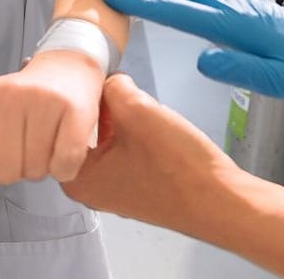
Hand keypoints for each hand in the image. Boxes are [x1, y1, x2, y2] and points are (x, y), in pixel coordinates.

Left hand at [0, 50, 103, 209]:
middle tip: (27, 147)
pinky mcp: (73, 110)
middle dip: (17, 171)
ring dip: (42, 168)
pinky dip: (64, 169)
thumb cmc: (24, 103)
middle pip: (3, 172)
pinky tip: (63, 148)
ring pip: (34, 171)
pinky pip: (63, 166)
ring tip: (46, 142)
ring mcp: (41, 100)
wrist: (66, 70)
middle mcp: (7, 96)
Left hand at [62, 74, 240, 236]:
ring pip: (108, 139)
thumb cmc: (178, 166)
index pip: (62, 124)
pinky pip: (126, 151)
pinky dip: (137, 135)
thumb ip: (114, 88)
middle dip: (105, 108)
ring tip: (144, 110)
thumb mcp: (139, 111)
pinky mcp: (139, 187)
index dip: (82, 98)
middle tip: (124, 94)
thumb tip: (110, 82)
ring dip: (124, 120)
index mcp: (77, 178)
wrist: (222, 202)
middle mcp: (91, 190)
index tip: (96, 81)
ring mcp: (116, 190)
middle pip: (85, 131)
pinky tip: (156, 127)